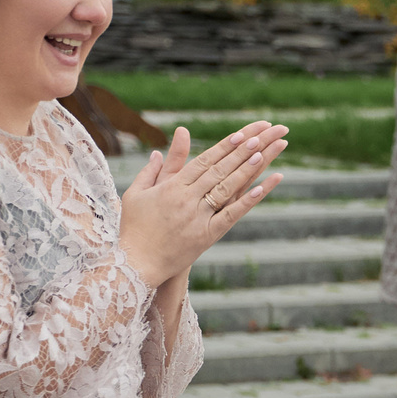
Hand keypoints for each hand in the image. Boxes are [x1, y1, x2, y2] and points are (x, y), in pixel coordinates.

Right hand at [117, 121, 287, 287]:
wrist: (138, 263)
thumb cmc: (134, 228)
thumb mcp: (137, 194)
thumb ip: (151, 172)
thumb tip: (157, 152)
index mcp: (171, 187)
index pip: (203, 162)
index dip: (222, 147)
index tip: (239, 134)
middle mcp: (187, 198)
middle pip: (219, 170)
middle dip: (240, 152)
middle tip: (260, 136)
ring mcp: (198, 217)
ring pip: (226, 188)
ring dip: (246, 170)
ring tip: (263, 153)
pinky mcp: (207, 235)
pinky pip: (230, 216)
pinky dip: (246, 202)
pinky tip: (261, 189)